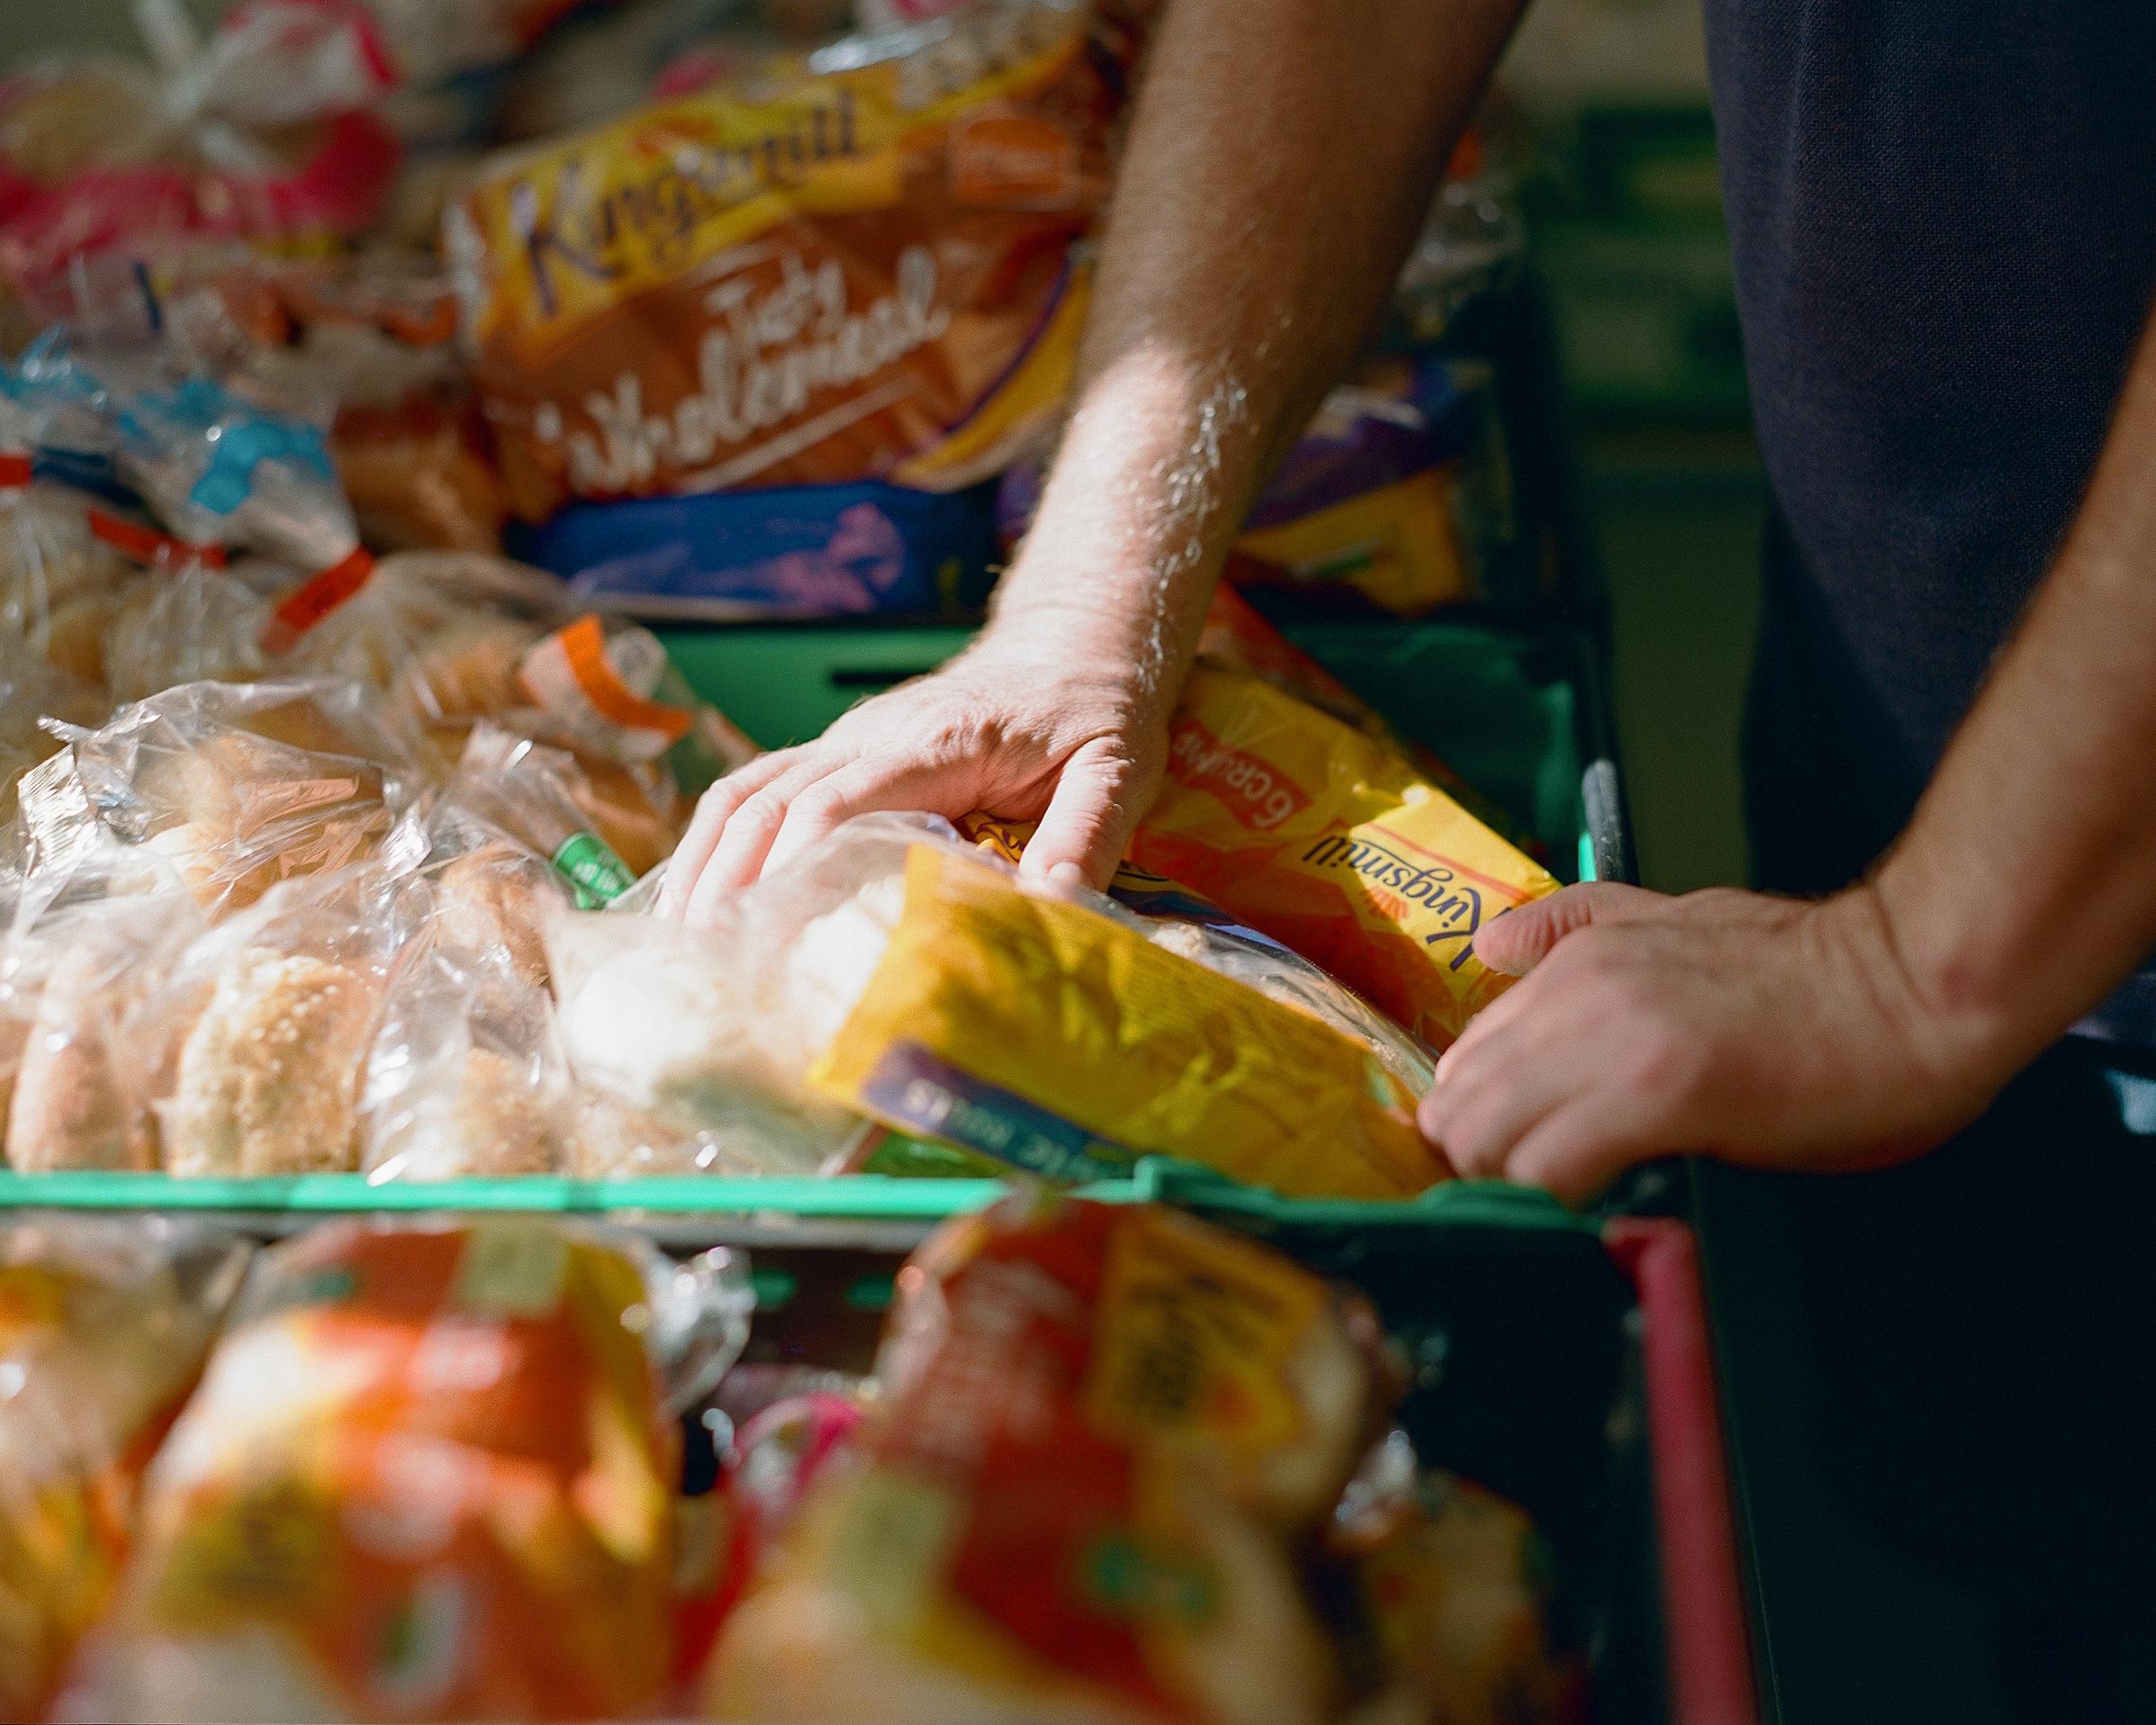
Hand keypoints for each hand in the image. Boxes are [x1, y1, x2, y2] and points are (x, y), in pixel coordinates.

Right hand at [658, 607, 1170, 926]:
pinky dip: (718, 845)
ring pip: (745, 793)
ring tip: (679, 948)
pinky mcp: (838, 754)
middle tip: (705, 968)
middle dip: (728, 883)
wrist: (1073, 642)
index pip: (838, 801)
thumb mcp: (1117, 770)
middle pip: (769, 802)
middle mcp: (871, 736)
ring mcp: (846, 741)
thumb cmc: (1094, 709)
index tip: (765, 936)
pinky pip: (756, 791)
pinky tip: (700, 903)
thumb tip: (1048, 911)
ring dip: (705, 865)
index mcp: (934, 743)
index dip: (792, 866)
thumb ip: (1086, 836)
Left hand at [1417, 882, 2003, 1203]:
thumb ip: (1576, 925)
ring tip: (1557, 1212)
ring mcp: (1612, 1039)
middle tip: (1526, 1201)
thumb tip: (1494, 943)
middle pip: (1459, 1101)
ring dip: (1506, 1188)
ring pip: (1485, 1136)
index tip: (1507, 1161)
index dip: (1476, 1121)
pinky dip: (1551, 1205)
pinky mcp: (1658, 1093)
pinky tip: (1589, 1217)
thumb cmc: (1822, 970)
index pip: (1466, 1055)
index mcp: (1579, 957)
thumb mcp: (1677, 915)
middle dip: (1476, 1164)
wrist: (1919, 983)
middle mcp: (1578, 991)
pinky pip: (1549, 1168)